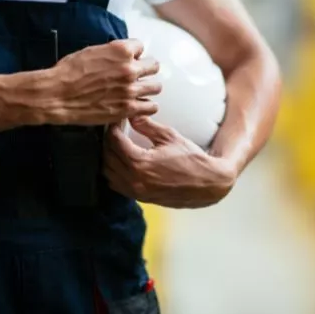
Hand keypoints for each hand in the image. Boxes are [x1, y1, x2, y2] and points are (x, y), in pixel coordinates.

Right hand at [44, 39, 161, 124]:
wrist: (57, 95)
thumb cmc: (68, 73)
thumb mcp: (91, 52)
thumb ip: (112, 53)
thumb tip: (122, 55)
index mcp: (121, 50)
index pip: (141, 46)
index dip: (135, 54)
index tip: (131, 59)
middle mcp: (129, 68)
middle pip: (153, 66)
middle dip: (146, 69)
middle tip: (139, 76)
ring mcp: (130, 89)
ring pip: (156, 87)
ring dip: (148, 88)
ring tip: (140, 91)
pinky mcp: (128, 108)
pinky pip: (151, 106)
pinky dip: (147, 106)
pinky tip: (139, 105)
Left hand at [103, 117, 236, 208]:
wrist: (207, 183)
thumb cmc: (191, 159)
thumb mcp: (169, 137)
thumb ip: (147, 126)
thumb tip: (132, 115)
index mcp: (140, 163)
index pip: (114, 142)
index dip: (112, 128)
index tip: (116, 120)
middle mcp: (134, 180)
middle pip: (107, 157)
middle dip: (108, 141)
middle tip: (115, 130)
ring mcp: (136, 191)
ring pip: (108, 173)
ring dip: (108, 158)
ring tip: (117, 145)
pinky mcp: (140, 197)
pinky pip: (116, 185)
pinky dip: (114, 172)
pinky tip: (121, 162)